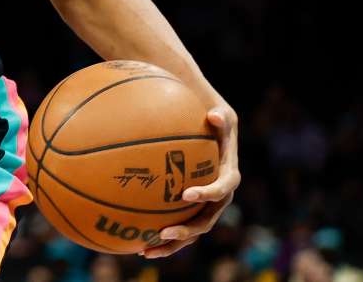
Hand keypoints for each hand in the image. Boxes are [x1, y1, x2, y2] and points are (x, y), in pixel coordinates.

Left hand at [142, 105, 240, 257]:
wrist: (210, 126)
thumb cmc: (212, 117)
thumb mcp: (221, 112)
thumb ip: (220, 117)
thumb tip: (213, 115)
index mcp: (228, 176)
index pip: (222, 189)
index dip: (207, 194)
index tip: (186, 194)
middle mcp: (218, 196)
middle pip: (206, 220)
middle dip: (187, 230)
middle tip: (165, 232)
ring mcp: (204, 205)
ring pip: (190, 230)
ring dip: (171, 244)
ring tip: (146, 250)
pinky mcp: (189, 208)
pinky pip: (176, 224)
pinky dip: (159, 236)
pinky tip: (134, 243)